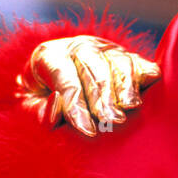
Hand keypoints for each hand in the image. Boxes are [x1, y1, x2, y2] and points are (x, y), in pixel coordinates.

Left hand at [18, 36, 159, 136]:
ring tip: (129, 108)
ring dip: (125, 85)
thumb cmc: (40, 101)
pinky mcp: (123, 55)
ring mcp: (102, 48)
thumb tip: (57, 109)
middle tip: (111, 122)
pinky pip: (138, 60)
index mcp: (48, 55)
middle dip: (103, 96)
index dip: (76, 105)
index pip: (63, 78)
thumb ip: (39, 112)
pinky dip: (144, 73)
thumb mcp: (29, 108)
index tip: (88, 131)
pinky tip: (147, 89)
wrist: (50, 84)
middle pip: (93, 67)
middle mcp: (77, 46)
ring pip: (117, 60)